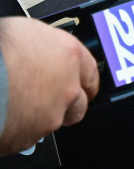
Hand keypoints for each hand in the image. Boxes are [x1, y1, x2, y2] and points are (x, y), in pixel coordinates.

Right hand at [0, 17, 99, 154]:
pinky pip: (28, 135)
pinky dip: (18, 128)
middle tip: (46, 96)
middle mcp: (67, 88)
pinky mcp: (28, 138)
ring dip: (42, 115)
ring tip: (17, 106)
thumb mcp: (18, 31)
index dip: (82, 77)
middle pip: (79, 101)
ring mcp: (50, 116)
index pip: (91, 71)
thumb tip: (35, 49)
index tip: (79, 81)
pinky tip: (3, 116)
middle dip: (67, 101)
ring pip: (54, 120)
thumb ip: (38, 46)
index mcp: (69, 56)